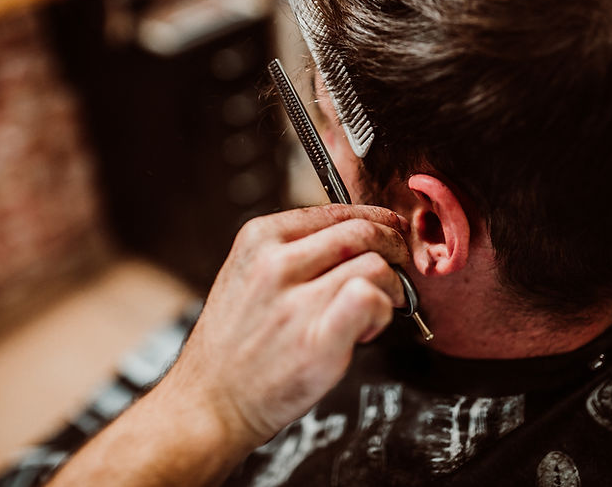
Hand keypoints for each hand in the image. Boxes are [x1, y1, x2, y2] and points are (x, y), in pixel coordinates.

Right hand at [165, 204, 408, 447]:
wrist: (209, 401)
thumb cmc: (234, 343)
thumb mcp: (247, 273)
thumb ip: (295, 250)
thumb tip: (358, 234)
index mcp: (260, 238)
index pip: (336, 210)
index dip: (375, 219)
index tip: (391, 231)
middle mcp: (276, 263)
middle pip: (362, 232)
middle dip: (394, 246)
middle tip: (401, 267)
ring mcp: (297, 302)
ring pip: (375, 266)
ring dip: (391, 286)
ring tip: (375, 308)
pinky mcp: (319, 340)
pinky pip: (370, 299)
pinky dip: (383, 310)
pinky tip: (368, 327)